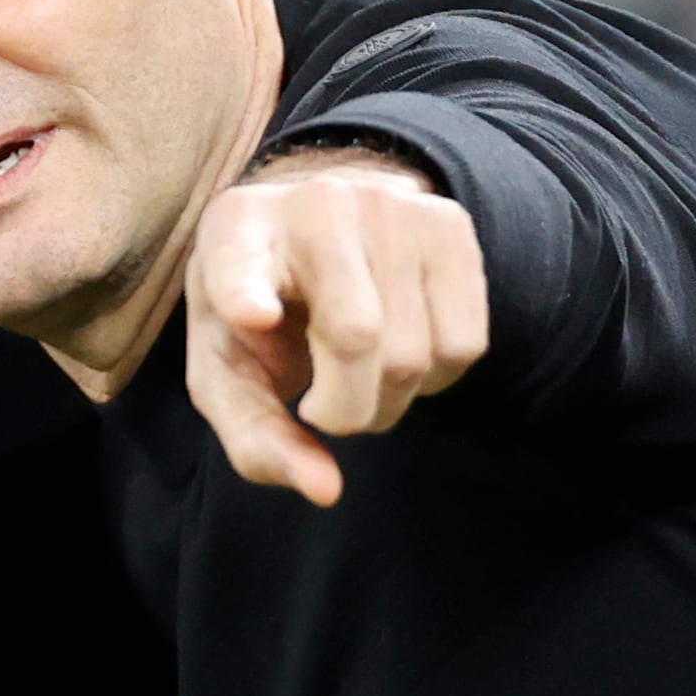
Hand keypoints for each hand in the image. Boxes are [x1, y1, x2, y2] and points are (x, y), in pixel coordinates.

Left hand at [184, 152, 488, 506]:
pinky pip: (465, 344)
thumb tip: (325, 489)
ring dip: (391, 400)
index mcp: (236, 234)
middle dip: (346, 410)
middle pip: (356, 339)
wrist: (314, 225)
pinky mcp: (449, 225)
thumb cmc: (260, 309)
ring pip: (417, 352)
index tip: (249, 315)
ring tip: (359, 378)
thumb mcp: (230, 371)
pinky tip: (400, 353)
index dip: (243, 293)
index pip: (239, 265)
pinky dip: (435, 378)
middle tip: (326, 409)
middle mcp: (315, 205)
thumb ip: (257, 436)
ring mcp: (391, 207)